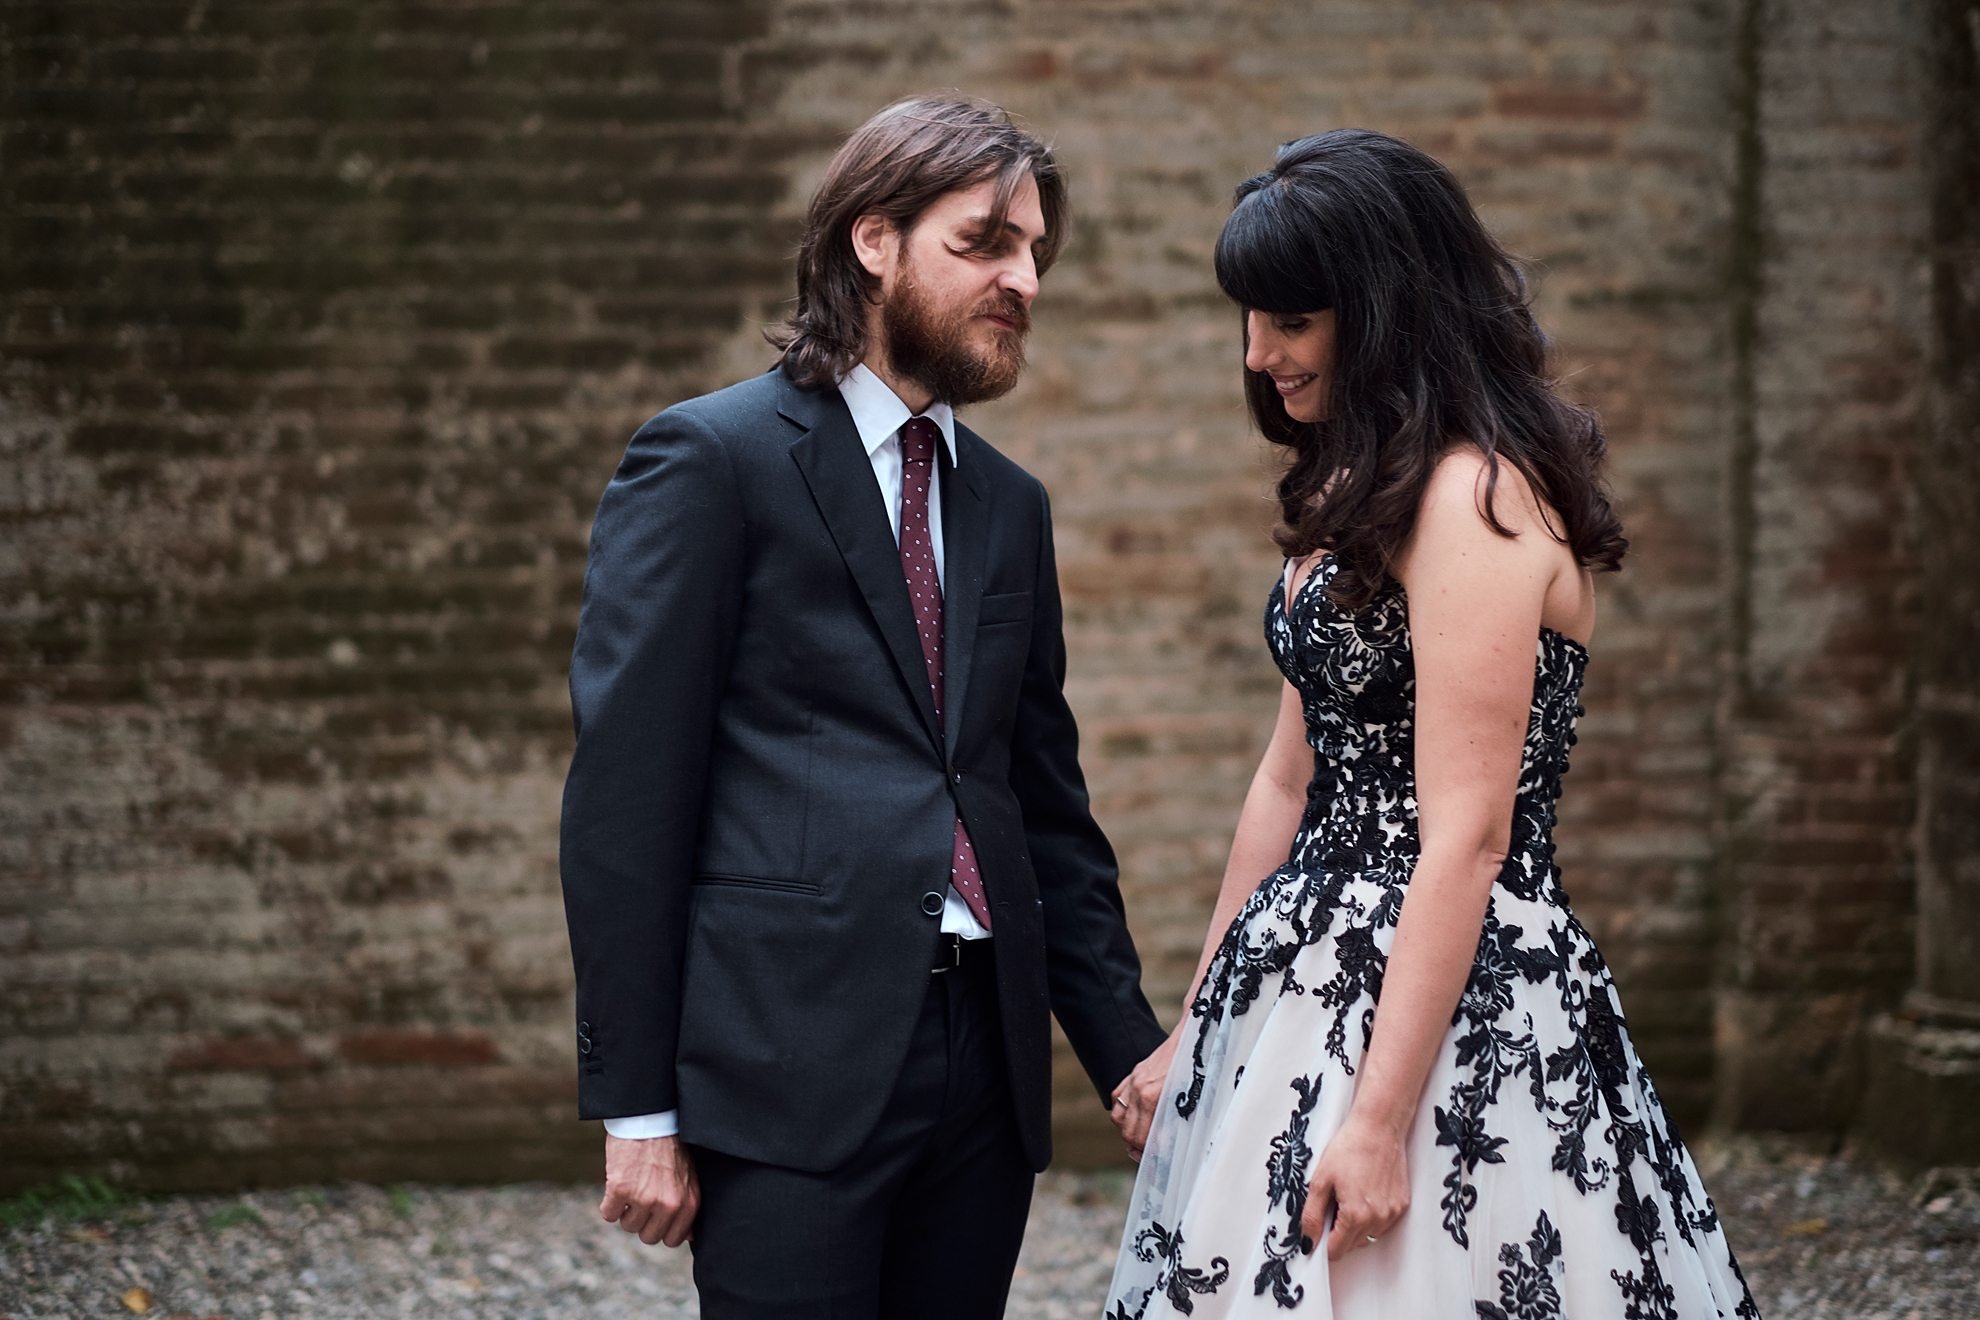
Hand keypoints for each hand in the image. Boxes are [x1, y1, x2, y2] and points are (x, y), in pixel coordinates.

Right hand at [600, 1132, 698, 1247]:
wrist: (649, 1119)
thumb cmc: (670, 1146)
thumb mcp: (689, 1177)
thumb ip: (687, 1206)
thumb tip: (690, 1236)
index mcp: (688, 1202)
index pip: (674, 1239)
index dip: (661, 1228)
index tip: (656, 1215)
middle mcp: (668, 1204)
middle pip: (649, 1237)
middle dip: (642, 1221)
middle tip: (642, 1197)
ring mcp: (644, 1198)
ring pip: (628, 1226)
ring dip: (626, 1210)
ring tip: (632, 1185)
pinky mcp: (621, 1190)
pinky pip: (609, 1214)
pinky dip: (609, 1203)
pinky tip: (617, 1184)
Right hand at [1110, 1029, 1180, 1160]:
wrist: (1191, 1037)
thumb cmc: (1197, 1067)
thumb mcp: (1192, 1096)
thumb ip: (1177, 1120)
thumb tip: (1171, 1147)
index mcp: (1153, 1096)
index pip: (1143, 1137)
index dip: (1149, 1153)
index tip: (1158, 1162)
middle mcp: (1139, 1089)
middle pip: (1128, 1132)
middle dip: (1137, 1148)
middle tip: (1149, 1156)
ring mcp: (1133, 1081)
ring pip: (1118, 1118)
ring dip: (1128, 1132)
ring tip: (1140, 1141)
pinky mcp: (1133, 1075)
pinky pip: (1117, 1099)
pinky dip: (1122, 1113)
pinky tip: (1134, 1119)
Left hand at [1301, 1112, 1408, 1260]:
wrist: (1378, 1127)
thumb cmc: (1349, 1148)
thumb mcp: (1320, 1180)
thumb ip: (1311, 1216)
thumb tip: (1307, 1243)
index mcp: (1355, 1216)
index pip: (1336, 1251)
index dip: (1323, 1242)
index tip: (1319, 1225)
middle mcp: (1378, 1220)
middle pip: (1352, 1245)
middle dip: (1338, 1231)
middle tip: (1333, 1202)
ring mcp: (1393, 1213)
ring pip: (1369, 1236)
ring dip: (1356, 1226)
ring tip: (1350, 1194)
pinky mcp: (1402, 1205)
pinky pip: (1383, 1224)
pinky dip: (1372, 1217)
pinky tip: (1365, 1193)